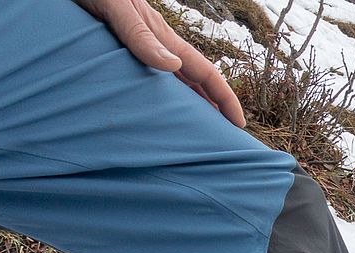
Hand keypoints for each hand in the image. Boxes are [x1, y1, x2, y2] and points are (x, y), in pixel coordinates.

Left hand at [74, 0, 245, 126]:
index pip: (206, 73)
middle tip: (223, 137)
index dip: (226, 98)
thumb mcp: (116, 9)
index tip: (238, 124)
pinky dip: (163, 101)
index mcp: (163, 39)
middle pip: (197, 82)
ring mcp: (143, 50)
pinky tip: (158, 114)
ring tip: (197, 132)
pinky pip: (152, 83)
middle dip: (215, 107)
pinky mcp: (124, 54)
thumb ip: (141, 36)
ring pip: (177, 84)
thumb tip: (172, 65)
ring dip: (191, 106)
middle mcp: (158, 47)